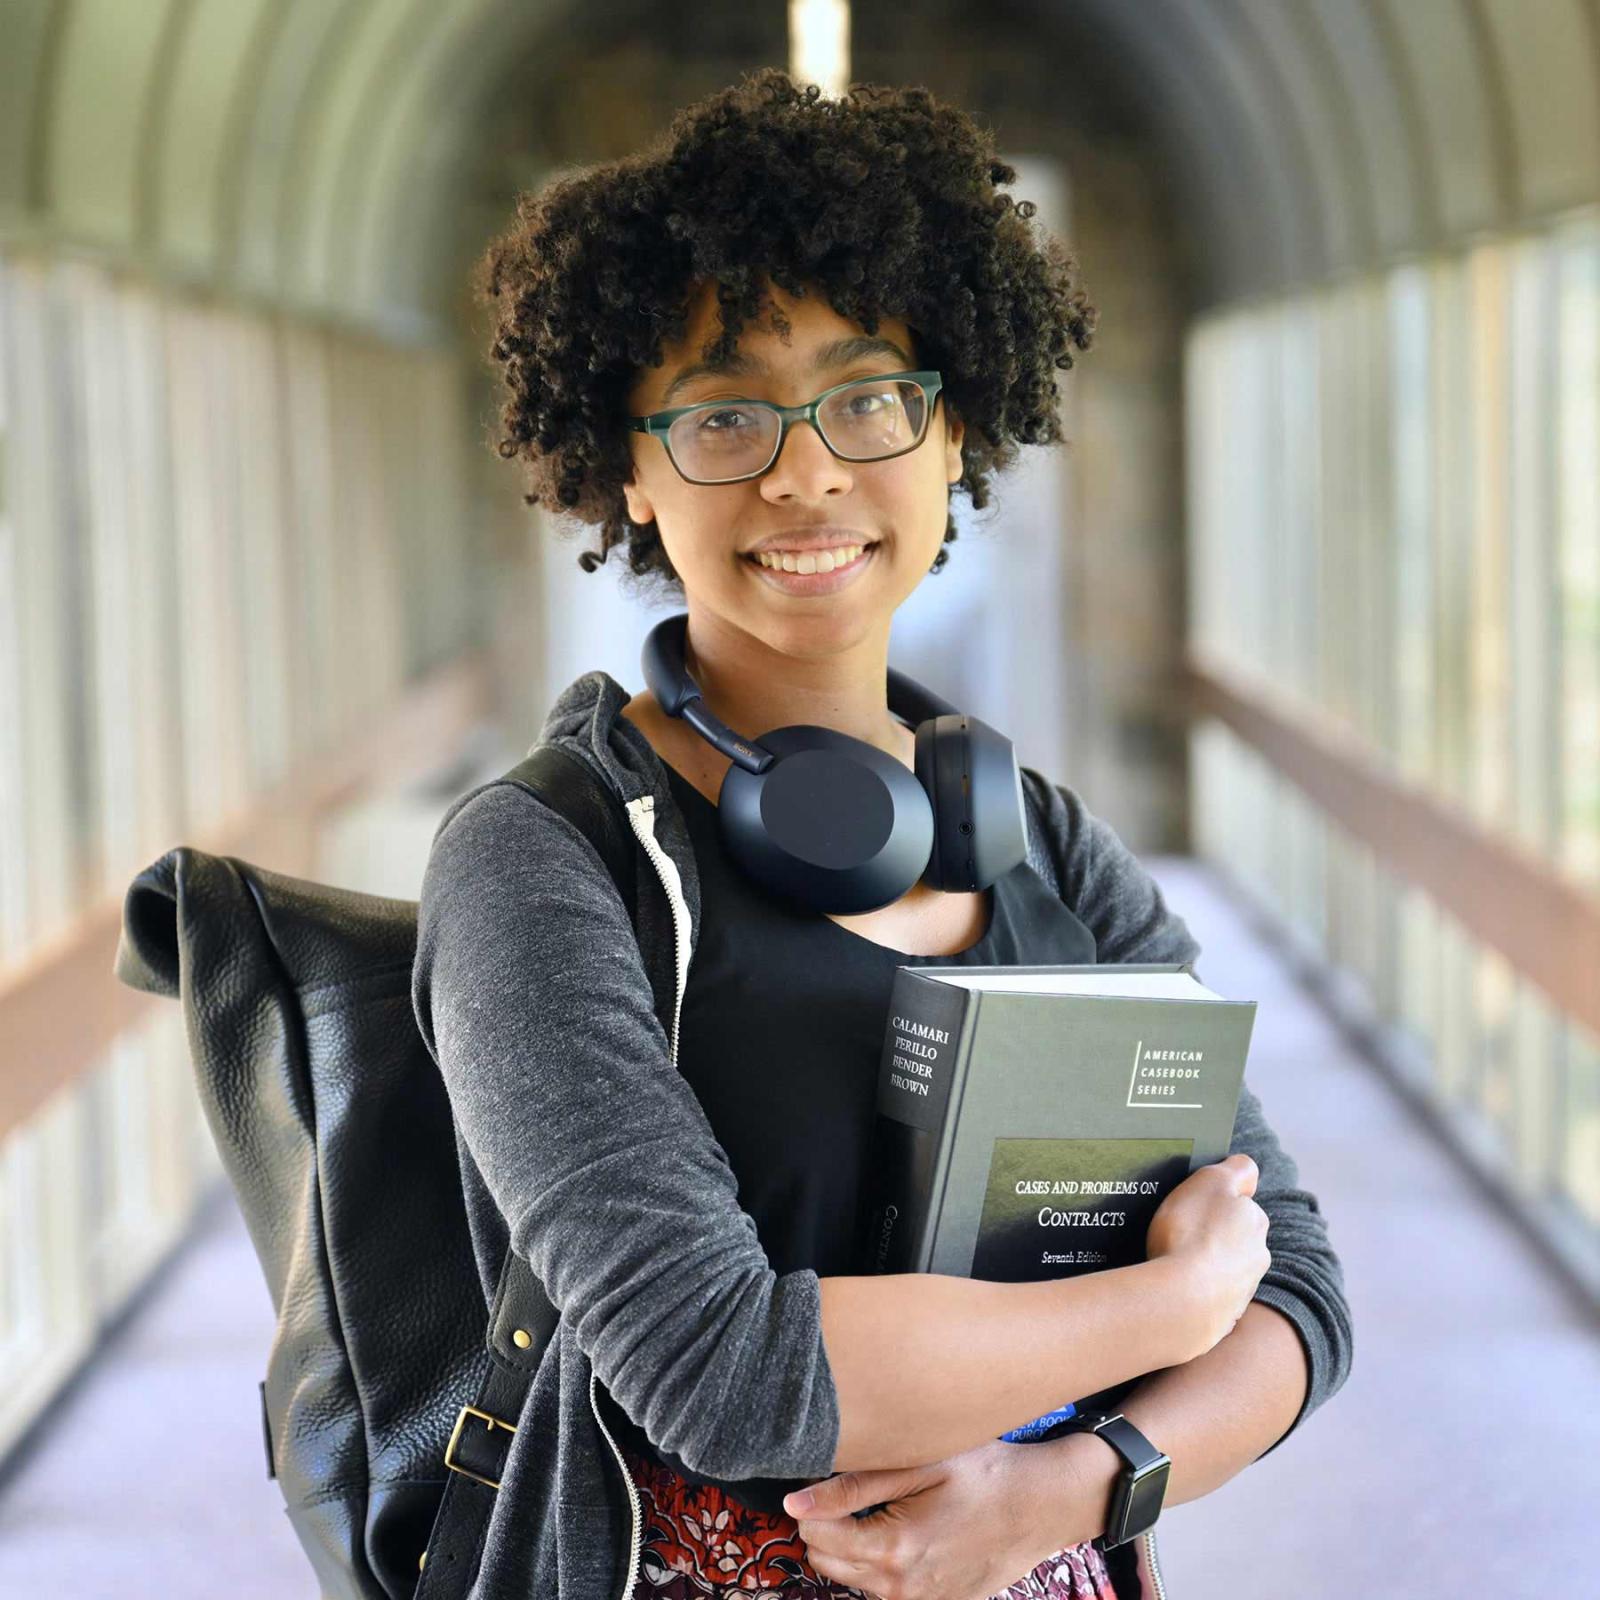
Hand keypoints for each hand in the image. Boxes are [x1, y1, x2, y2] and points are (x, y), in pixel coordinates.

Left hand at [779, 1439, 1069, 1599]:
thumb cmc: (982, 1473)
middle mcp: (900, 1589)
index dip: (813, 1506)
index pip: (816, 1538)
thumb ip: (852, 1487)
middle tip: (856, 1492)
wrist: (1041, 1505)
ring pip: (854, 1578)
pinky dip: (884, 1563)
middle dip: (829, 1528)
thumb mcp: (917, 1465)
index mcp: (892, 1549)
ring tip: (887, 1508)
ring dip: (856, 1546)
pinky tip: (910, 1530)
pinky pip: (887, 1589)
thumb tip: (795, 1503)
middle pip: (827, 1563)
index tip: (829, 1481)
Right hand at [1146, 1151, 1270, 1354]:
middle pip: (1233, 1236)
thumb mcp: (1211, 1181)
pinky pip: (1207, 1296)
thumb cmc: (1191, 1233)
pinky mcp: (1223, 1318)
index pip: (1241, 1200)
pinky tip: (1171, 1286)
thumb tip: (1248, 1170)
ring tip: (1169, 1259)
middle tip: (1178, 1230)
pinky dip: (1194, 1290)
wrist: (1180, 1300)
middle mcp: (1256, 1256)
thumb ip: (1235, 1170)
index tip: (1194, 1204)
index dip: (1217, 1199)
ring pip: (1222, 1268)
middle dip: (1213, 1234)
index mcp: (1255, 1221)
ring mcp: (1241, 1290)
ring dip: (1203, 1263)